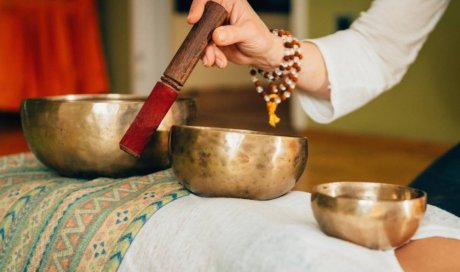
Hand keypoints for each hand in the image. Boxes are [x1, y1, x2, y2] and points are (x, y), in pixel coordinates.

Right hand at [188, 0, 329, 98]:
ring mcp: (215, 29)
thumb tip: (216, 36)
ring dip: (207, 52)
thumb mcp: (248, 32)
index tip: (193, 20)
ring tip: (216, 62)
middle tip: (207, 52)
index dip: (197, 7)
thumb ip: (232, 33)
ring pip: (201, 39)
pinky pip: (205, 49)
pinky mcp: (213, 42)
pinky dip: (211, 58)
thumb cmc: (260, 37)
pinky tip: (220, 63)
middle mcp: (219, 14)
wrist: (262, 54)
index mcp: (228, 2)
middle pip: (201, 22)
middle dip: (202, 39)